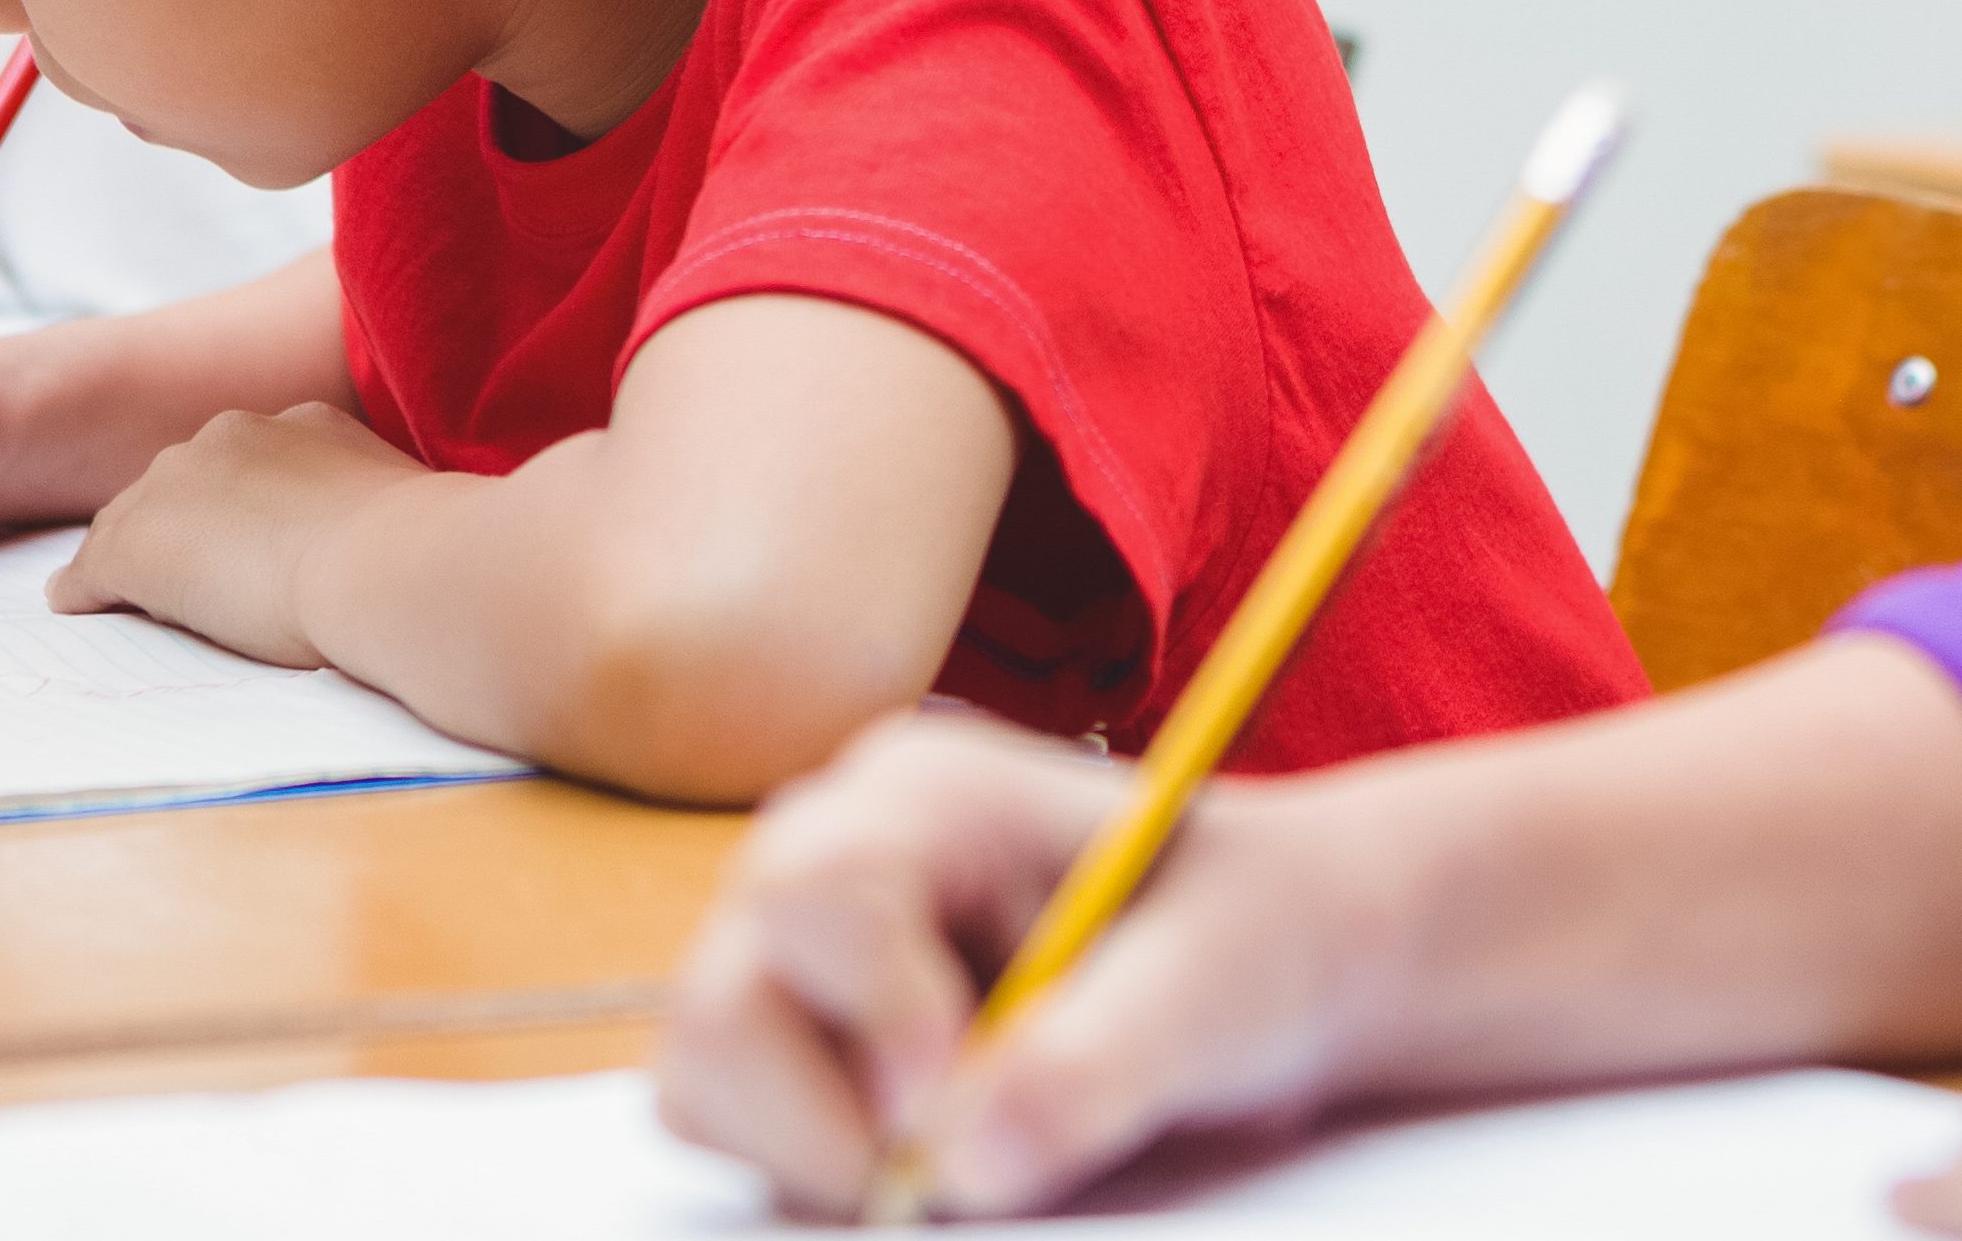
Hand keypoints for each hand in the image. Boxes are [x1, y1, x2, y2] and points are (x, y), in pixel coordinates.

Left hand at [48, 401, 435, 668]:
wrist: (391, 564)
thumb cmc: (423, 549)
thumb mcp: (405, 510)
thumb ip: (380, 514)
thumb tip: (401, 540)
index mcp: (305, 427)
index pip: (247, 463)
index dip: (241, 505)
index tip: (246, 539)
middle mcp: (233, 438)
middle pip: (182, 482)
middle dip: (181, 522)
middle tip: (188, 571)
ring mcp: (179, 487)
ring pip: (132, 520)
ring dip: (130, 553)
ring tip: (123, 592)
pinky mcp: (138, 546)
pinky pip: (92, 569)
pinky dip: (83, 588)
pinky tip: (75, 604)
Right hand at [658, 711, 1395, 1218]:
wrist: (1254, 978)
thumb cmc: (1240, 946)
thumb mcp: (1210, 991)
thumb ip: (1099, 1059)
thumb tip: (964, 1157)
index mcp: (926, 795)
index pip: (812, 893)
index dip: (874, 1013)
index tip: (951, 1099)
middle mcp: (829, 859)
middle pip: (722, 999)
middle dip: (827, 1113)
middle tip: (949, 1157)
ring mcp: (794, 955)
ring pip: (707, 1073)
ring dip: (818, 1151)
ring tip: (961, 1149)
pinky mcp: (791, 1046)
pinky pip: (731, 1123)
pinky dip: (815, 1166)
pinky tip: (929, 1147)